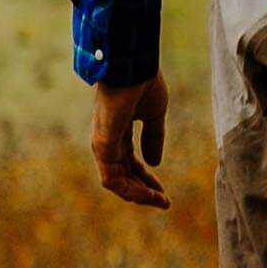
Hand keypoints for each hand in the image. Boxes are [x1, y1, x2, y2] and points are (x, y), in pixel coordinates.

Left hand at [90, 74, 170, 209]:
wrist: (134, 65)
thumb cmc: (143, 82)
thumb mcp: (153, 114)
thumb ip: (153, 137)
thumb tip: (155, 162)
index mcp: (118, 132)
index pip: (130, 163)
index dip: (147, 180)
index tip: (164, 192)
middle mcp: (107, 140)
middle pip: (123, 175)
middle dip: (143, 191)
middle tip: (164, 202)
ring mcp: (102, 144)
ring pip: (116, 182)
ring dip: (138, 195)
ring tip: (159, 200)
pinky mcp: (102, 145)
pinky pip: (112, 179)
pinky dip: (130, 190)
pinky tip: (148, 194)